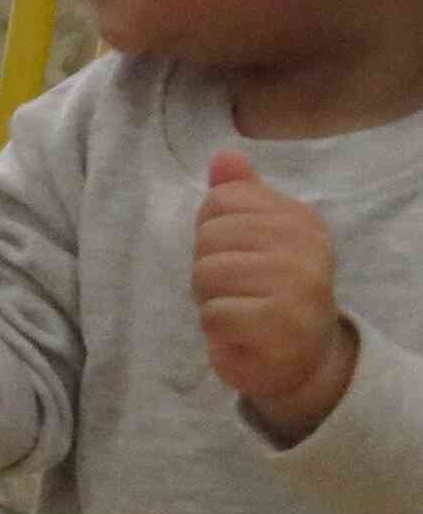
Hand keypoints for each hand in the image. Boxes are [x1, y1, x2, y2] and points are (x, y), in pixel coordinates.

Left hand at [194, 151, 355, 438]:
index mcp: (300, 218)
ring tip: (241, 309)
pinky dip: (217, 326)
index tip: (239, 254)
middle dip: (208, 267)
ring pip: (206, 274)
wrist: (301, 357)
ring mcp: (299, 286)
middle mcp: (307, 246)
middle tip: (238, 290)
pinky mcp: (282, 326)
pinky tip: (243, 333)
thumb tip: (225, 156)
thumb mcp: (256, 237)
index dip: (212, 232)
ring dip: (210, 299)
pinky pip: (214, 313)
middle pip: (208, 237)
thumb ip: (239, 195)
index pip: (220, 201)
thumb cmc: (267, 290)